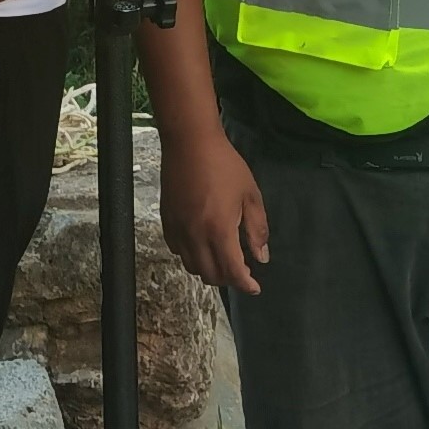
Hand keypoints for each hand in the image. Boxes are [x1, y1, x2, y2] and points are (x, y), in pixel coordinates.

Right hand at [159, 129, 268, 295]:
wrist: (189, 142)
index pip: (232, 271)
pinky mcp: (166, 219)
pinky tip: (199, 243)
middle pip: (210, 275)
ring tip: (220, 257)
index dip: (245, 284)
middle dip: (228, 278)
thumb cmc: (225, 165)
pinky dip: (190, 255)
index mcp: (220, 230)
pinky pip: (176, 249)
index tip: (255, 287)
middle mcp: (196, 235)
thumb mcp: (250, 194)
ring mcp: (178, 228)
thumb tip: (261, 256)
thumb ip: (256, 229)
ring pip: (191, 266)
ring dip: (208, 269)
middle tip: (240, 269)